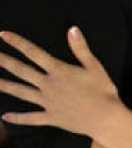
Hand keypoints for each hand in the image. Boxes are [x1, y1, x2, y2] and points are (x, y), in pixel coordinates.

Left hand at [0, 28, 120, 137]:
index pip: (34, 53)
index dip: (18, 43)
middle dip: (4, 62)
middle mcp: (48, 85)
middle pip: (22, 71)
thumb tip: (72, 29)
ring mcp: (47, 102)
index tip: (3, 35)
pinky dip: (17, 118)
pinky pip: (31, 118)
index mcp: (58, 71)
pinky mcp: (51, 117)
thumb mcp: (94, 66)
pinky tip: (5, 117)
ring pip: (21, 92)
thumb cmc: (102, 91)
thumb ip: (80, 48)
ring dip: (4, 86)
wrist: (105, 118)